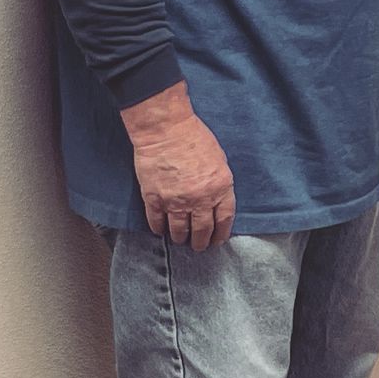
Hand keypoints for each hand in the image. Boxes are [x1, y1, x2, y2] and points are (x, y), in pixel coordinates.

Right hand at [122, 83, 235, 249]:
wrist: (166, 130)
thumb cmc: (196, 138)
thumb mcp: (220, 161)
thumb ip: (220, 183)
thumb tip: (218, 199)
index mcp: (221, 188)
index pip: (224, 220)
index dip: (221, 234)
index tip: (218, 241)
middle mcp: (200, 199)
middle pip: (202, 229)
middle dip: (201, 242)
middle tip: (199, 247)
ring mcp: (175, 201)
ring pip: (179, 230)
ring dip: (181, 238)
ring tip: (181, 242)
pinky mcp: (154, 198)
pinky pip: (156, 221)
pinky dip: (159, 229)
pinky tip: (161, 232)